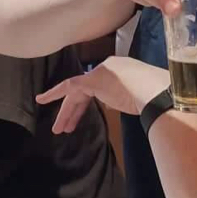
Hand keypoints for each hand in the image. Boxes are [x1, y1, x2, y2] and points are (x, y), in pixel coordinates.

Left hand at [37, 56, 169, 134]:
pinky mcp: (92, 80)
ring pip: (75, 93)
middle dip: (73, 110)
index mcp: (121, 71)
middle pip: (85, 92)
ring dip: (66, 112)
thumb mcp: (137, 97)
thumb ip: (122, 98)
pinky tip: (43, 99)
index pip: (98, 88)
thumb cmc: (152, 98)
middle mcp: (108, 69)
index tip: (81, 115)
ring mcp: (100, 73)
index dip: (87, 103)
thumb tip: (111, 104)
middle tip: (65, 127)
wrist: (154, 92)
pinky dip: (54, 93)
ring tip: (58, 129)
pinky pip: (69, 86)